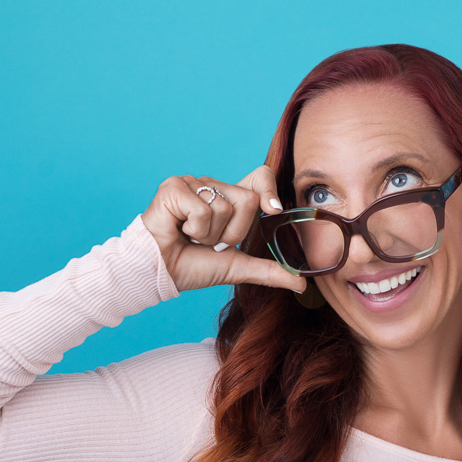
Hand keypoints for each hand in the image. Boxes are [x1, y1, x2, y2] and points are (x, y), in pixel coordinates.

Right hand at [140, 165, 306, 293]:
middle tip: (209, 241)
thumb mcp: (237, 268)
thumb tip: (302, 283)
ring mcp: (193, 183)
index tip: (273, 210)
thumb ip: (269, 271)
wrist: (159, 273)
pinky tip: (178, 230)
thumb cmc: (191, 266)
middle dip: (232, 232)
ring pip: (224, 207)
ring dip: (209, 234)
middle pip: (247, 200)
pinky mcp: (174, 186)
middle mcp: (212, 186)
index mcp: (229, 200)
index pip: (260, 178)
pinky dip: (193, 229)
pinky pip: (201, 209)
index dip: (269, 189)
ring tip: (191, 237)